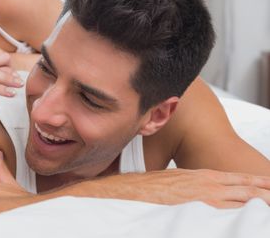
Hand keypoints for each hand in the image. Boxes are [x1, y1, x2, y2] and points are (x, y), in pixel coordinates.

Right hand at [88, 169, 269, 207]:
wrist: (133, 188)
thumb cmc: (150, 186)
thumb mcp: (175, 181)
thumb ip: (192, 186)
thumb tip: (201, 193)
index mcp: (199, 175)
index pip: (233, 177)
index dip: (253, 180)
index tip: (268, 182)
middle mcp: (204, 182)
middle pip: (241, 186)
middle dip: (262, 189)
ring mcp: (201, 193)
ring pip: (237, 197)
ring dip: (257, 199)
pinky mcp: (195, 204)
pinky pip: (224, 209)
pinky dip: (240, 209)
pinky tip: (252, 213)